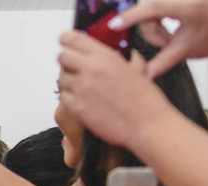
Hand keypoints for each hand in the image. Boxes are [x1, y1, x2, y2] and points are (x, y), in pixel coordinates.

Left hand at [57, 32, 171, 150]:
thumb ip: (123, 57)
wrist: (146, 124)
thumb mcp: (137, 68)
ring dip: (68, 80)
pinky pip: (63, 98)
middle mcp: (90, 70)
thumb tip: (122, 53)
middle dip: (66, 60)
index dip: (66, 39)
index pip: (73, 39)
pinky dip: (69, 98)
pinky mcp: (76, 107)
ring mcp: (81, 89)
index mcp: (105, 56)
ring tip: (82, 86)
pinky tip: (83, 100)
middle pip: (62, 57)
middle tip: (73, 66)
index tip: (65, 41)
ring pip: (61, 78)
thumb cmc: (145, 99)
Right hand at [107, 0, 207, 77]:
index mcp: (191, 6)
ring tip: (172, 38)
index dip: (132, 16)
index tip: (115, 24)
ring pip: (152, 11)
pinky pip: (156, 8)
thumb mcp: (184, 53)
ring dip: (156, 28)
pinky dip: (159, 21)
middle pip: (151, 11)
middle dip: (153, 31)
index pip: (155, 7)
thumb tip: (143, 76)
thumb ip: (161, 63)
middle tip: (167, 43)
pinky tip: (172, 28)